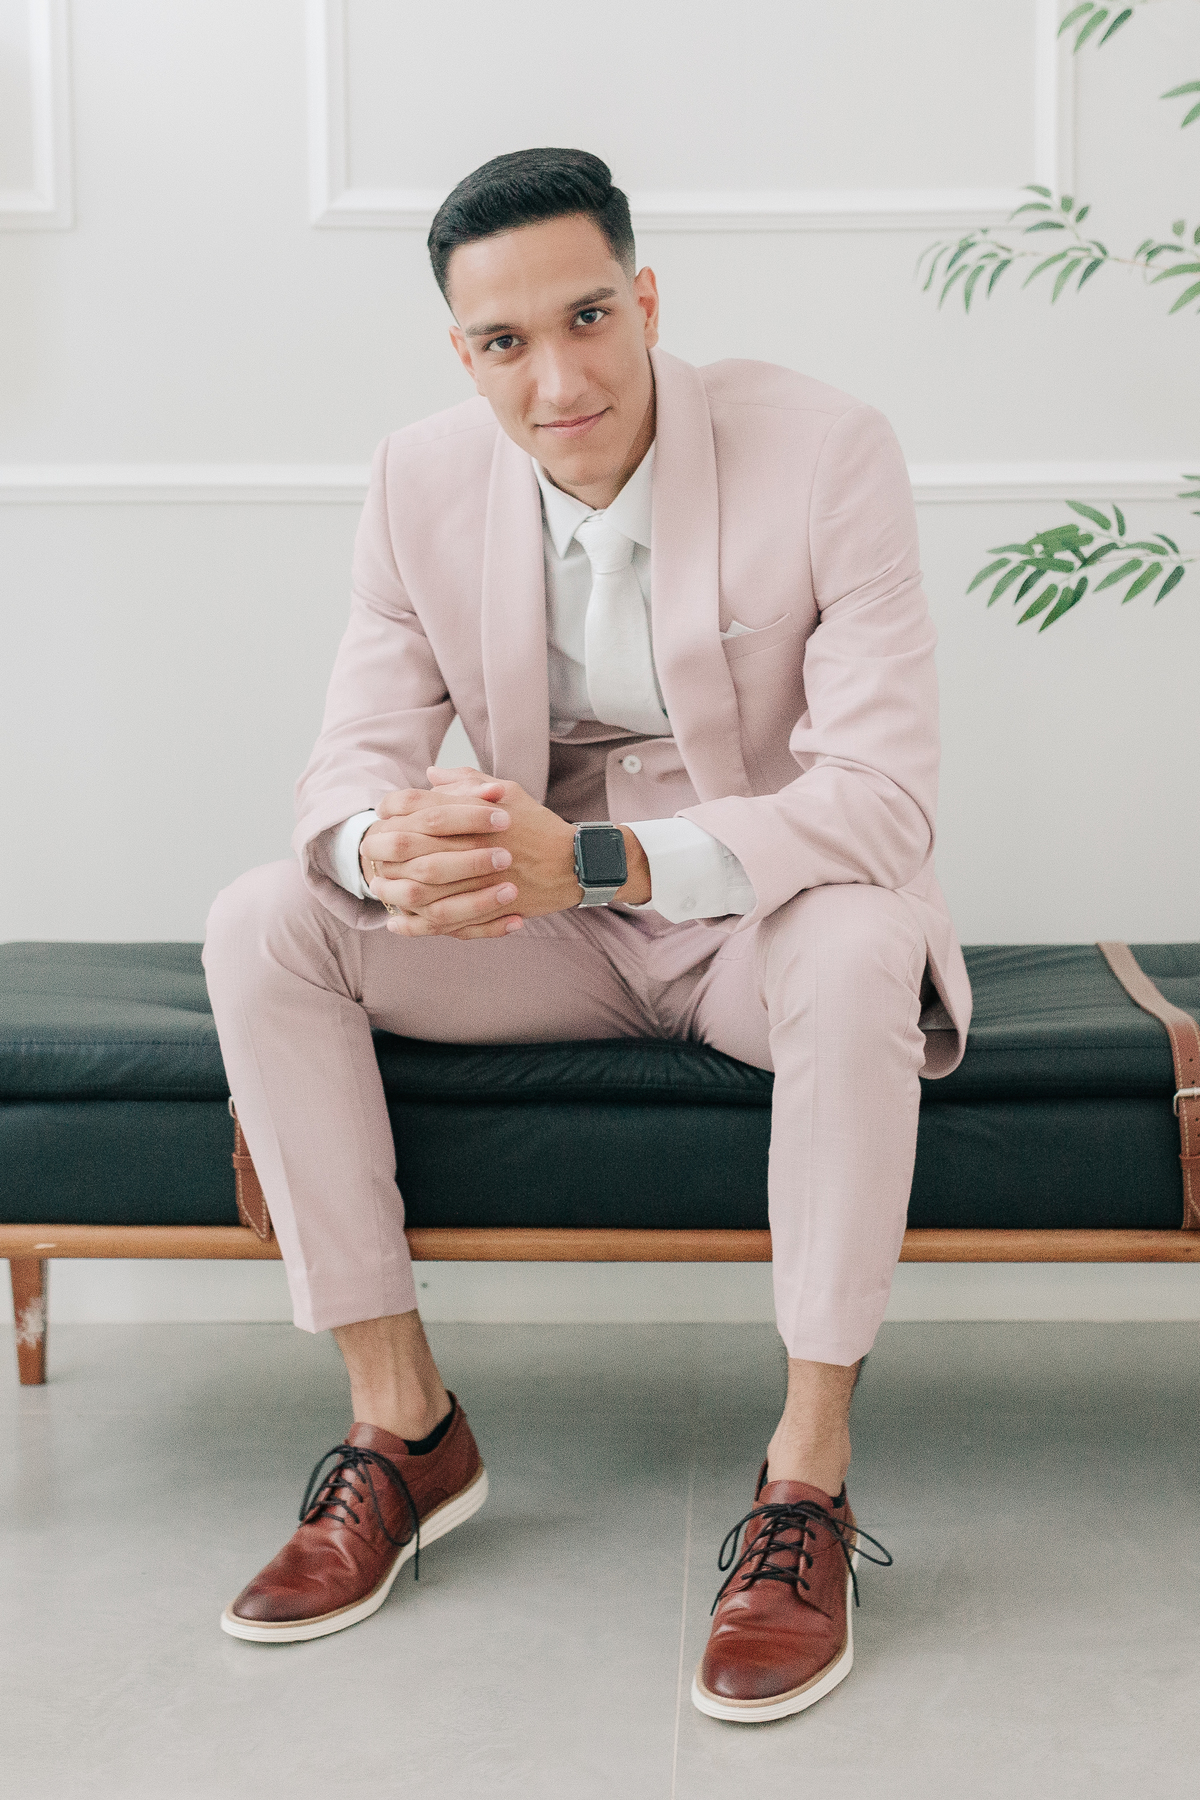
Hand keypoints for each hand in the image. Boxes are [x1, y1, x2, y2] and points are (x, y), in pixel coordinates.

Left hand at [362, 766, 650, 939]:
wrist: (574, 863)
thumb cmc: (537, 824)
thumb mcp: (506, 791)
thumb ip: (465, 782)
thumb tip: (429, 775)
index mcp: (474, 812)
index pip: (417, 807)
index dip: (391, 813)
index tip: (381, 820)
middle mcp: (472, 844)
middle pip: (410, 846)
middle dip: (384, 850)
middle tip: (370, 855)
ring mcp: (478, 880)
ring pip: (421, 887)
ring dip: (393, 889)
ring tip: (378, 890)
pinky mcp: (485, 909)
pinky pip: (442, 922)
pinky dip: (415, 925)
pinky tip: (398, 922)